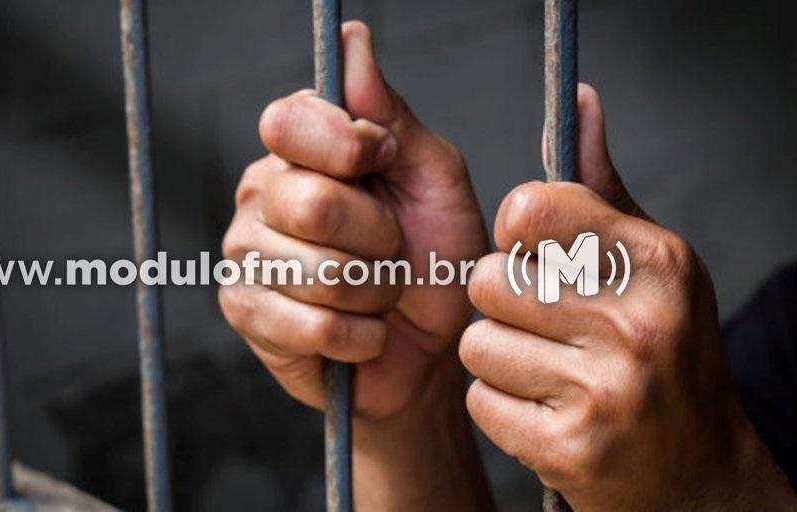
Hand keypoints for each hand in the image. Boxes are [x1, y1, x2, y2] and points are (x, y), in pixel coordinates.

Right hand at [219, 22, 491, 510]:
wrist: (431, 354)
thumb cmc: (434, 260)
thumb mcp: (431, 178)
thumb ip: (390, 116)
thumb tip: (352, 42)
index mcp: (299, 150)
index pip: (290, 121)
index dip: (347, 147)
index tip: (384, 164)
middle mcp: (260, 194)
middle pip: (311, 203)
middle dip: (378, 237)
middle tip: (391, 251)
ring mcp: (245, 255)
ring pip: (317, 271)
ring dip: (374, 294)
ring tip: (379, 296)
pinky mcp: (247, 314)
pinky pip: (311, 324)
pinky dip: (360, 337)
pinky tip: (365, 336)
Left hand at [461, 85, 794, 509]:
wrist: (697, 473)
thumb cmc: (663, 352)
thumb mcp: (649, 262)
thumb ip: (599, 187)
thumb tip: (578, 99)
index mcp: (658, 262)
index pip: (527, 211)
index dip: (515, 235)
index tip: (535, 256)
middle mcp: (638, 323)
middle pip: (487, 280)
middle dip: (502, 304)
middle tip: (546, 326)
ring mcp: (607, 391)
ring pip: (475, 342)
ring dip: (498, 359)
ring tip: (549, 370)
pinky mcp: (570, 447)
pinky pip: (479, 399)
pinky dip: (500, 405)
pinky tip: (545, 409)